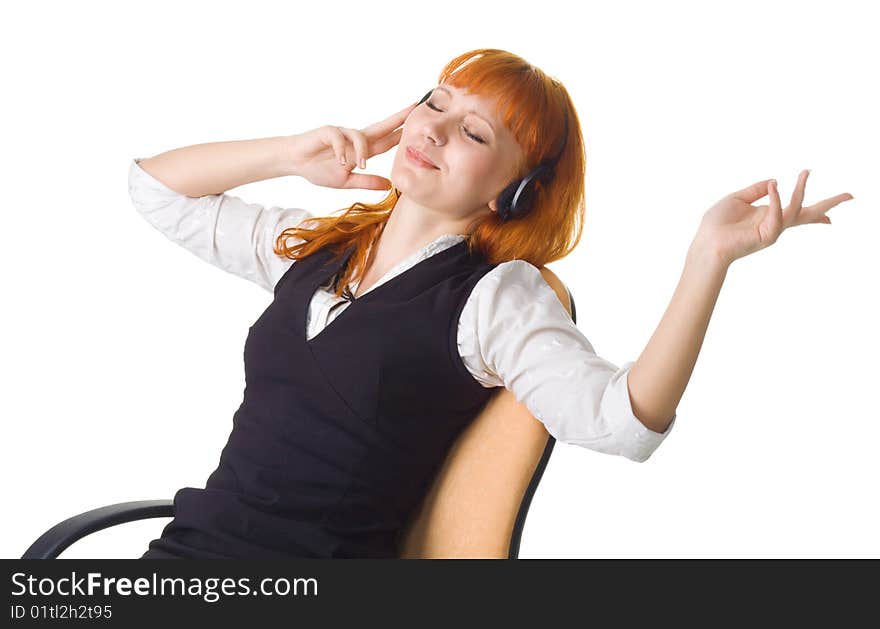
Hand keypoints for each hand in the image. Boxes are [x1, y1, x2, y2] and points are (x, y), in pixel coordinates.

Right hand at [285, 101, 419, 190]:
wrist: (295, 162)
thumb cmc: (319, 169)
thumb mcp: (346, 181)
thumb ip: (367, 181)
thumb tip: (389, 186)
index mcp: (362, 150)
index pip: (387, 141)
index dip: (401, 135)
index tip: (418, 129)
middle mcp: (355, 138)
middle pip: (382, 126)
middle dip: (398, 118)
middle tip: (415, 108)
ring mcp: (342, 133)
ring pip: (361, 136)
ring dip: (363, 151)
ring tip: (360, 165)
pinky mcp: (328, 131)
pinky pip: (340, 138)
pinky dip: (343, 150)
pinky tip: (342, 162)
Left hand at [693, 170, 854, 266]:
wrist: (706, 243)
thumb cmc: (717, 224)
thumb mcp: (737, 199)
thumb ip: (755, 190)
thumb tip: (773, 180)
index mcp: (767, 215)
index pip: (796, 211)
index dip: (814, 213)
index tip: (832, 216)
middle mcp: (774, 223)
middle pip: (807, 215)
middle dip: (829, 205)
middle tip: (851, 195)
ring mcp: (772, 230)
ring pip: (797, 209)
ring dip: (802, 190)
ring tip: (806, 173)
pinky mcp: (767, 234)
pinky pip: (777, 213)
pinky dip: (776, 198)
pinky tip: (774, 185)